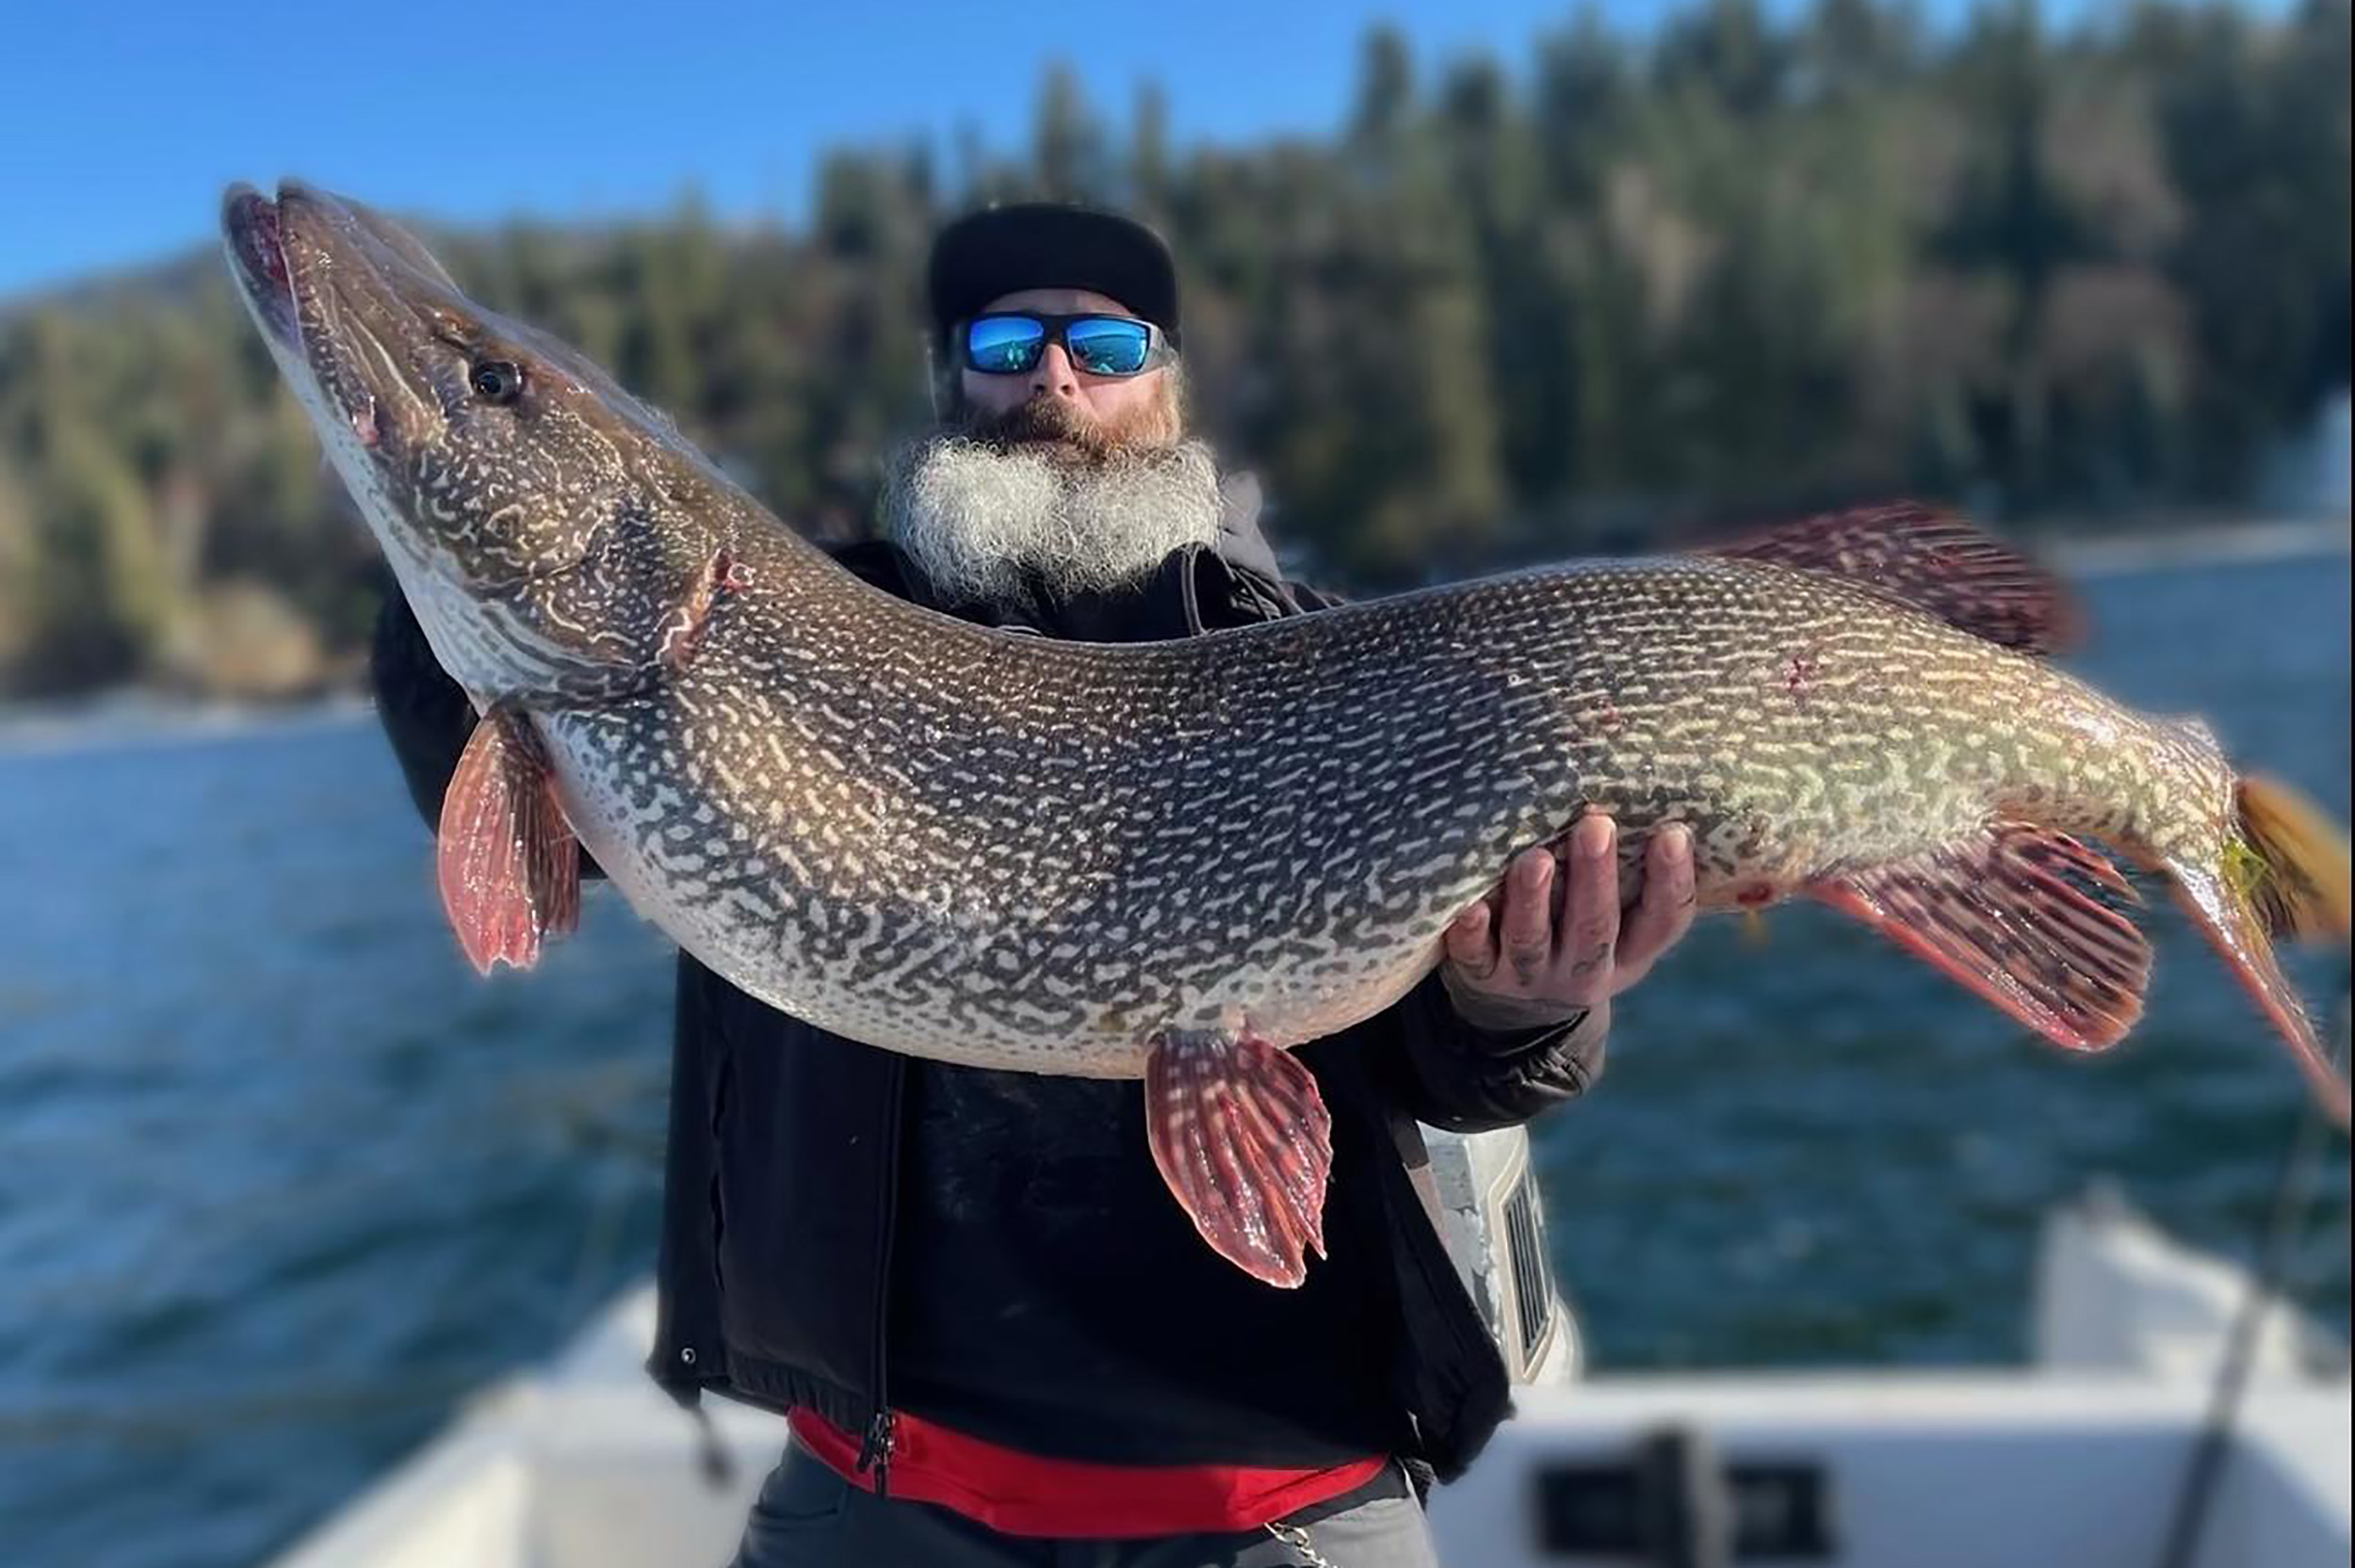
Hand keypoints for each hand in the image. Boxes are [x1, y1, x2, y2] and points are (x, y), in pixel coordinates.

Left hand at [1439, 815, 1696, 1031]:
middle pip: (1594, 929)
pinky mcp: (1481, 974)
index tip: (1673, 832)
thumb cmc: (1576, 923)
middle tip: (1596, 826)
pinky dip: (1471, 933)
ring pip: (1532, 940)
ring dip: (1534, 900)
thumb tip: (1636, 768)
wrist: (1516, 1002)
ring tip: (1535, 859)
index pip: (1663, 919)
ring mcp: (1530, 975)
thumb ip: (1628, 863)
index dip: (1672, 880)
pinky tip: (1470, 906)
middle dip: (1595, 877)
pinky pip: (1474, 956)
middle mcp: (1584, 968)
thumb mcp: (1617, 910)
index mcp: (1629, 950)